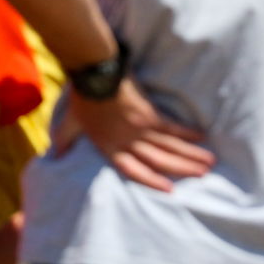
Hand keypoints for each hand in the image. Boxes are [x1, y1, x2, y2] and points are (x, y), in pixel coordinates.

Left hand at [56, 78, 213, 191]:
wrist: (93, 74)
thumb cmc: (81, 97)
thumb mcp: (70, 122)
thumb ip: (65, 140)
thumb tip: (54, 155)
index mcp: (108, 147)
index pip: (132, 170)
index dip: (150, 180)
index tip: (170, 189)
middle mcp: (127, 142)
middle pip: (158, 161)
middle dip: (181, 169)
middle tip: (202, 175)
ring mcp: (139, 129)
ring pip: (169, 147)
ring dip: (190, 155)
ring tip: (208, 162)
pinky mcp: (148, 114)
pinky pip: (171, 127)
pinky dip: (187, 133)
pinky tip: (201, 137)